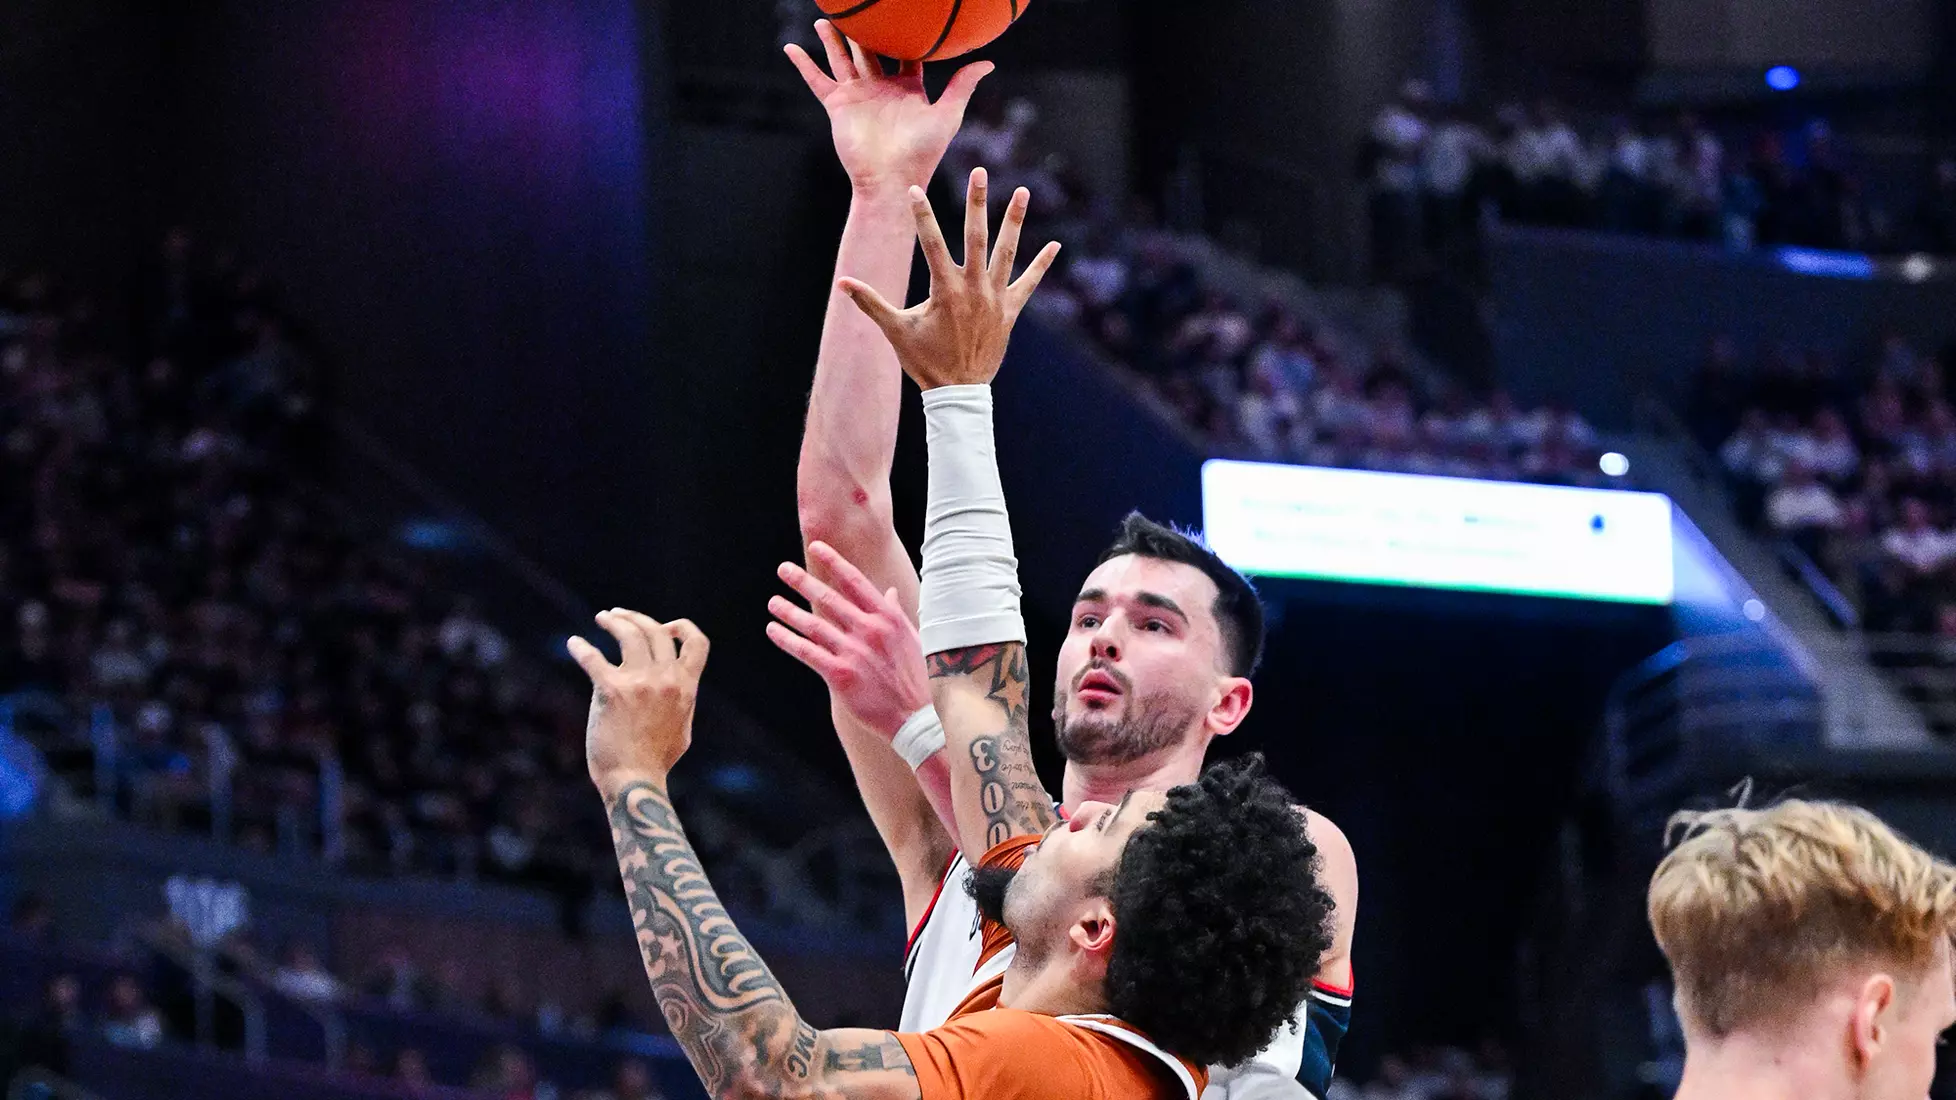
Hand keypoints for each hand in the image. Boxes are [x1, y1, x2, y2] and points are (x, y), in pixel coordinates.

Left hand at [568, 610, 709, 794]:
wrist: (634, 780)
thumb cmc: (655, 761)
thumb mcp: (682, 728)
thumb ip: (681, 703)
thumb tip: (677, 691)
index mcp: (686, 688)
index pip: (697, 643)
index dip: (682, 627)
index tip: (666, 626)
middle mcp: (666, 680)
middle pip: (656, 630)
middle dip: (636, 617)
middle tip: (618, 615)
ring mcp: (640, 684)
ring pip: (629, 634)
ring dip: (615, 621)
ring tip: (602, 618)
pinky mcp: (611, 691)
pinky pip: (593, 658)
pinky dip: (581, 648)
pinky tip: (574, 644)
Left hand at [767, 541, 929, 739]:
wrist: (919, 717)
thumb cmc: (917, 677)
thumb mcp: (911, 638)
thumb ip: (895, 613)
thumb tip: (889, 592)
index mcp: (887, 618)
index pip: (855, 582)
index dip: (833, 562)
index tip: (816, 547)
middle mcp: (869, 630)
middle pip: (829, 599)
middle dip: (802, 582)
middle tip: (783, 569)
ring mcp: (854, 652)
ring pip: (813, 625)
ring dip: (789, 612)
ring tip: (773, 602)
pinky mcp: (840, 675)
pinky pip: (807, 653)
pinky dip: (787, 640)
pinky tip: (773, 630)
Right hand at [785, 21, 991, 193]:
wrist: (891, 179)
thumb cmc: (923, 152)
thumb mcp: (947, 114)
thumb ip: (962, 86)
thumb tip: (988, 61)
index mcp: (908, 88)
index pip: (906, 53)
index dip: (906, 33)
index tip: (903, 11)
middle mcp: (882, 88)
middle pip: (871, 50)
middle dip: (866, 30)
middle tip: (862, 9)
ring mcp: (859, 95)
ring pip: (843, 59)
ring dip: (833, 40)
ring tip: (826, 19)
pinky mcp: (839, 105)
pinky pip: (818, 80)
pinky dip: (804, 65)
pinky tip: (790, 49)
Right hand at [839, 169, 1061, 389]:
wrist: (959, 392)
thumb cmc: (924, 361)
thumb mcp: (896, 330)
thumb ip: (871, 303)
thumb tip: (842, 283)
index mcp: (945, 290)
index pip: (932, 244)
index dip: (922, 216)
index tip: (914, 189)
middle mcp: (973, 289)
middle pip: (976, 237)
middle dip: (976, 202)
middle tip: (979, 172)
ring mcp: (995, 299)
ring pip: (1006, 252)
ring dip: (1014, 220)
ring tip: (1022, 191)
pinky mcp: (1010, 311)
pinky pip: (1029, 283)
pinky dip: (1042, 264)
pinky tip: (1055, 244)